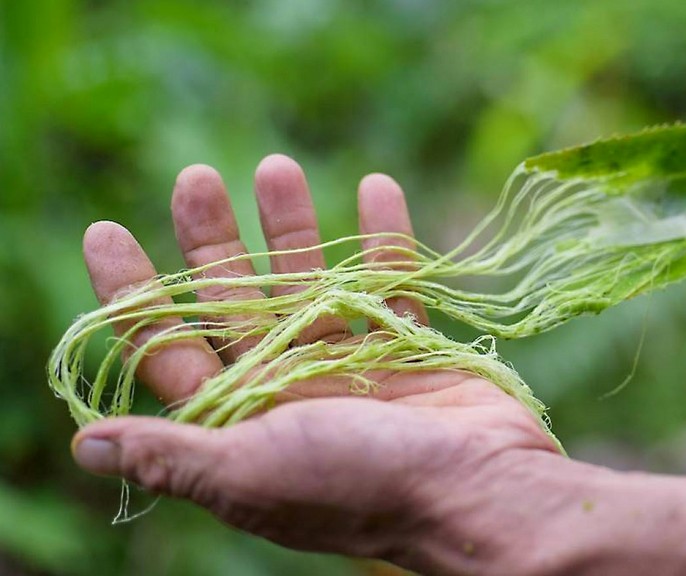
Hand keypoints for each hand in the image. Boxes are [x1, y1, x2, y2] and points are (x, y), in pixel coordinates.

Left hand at [71, 155, 560, 572]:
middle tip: (195, 178)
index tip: (105, 230)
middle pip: (238, 306)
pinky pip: (393, 286)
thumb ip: (173, 454)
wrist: (478, 495)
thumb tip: (84, 444)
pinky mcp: (412, 355)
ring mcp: (354, 372)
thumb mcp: (251, 471)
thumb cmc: (359, 487)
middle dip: (212, 244)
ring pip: (312, 287)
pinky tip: (378, 188)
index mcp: (245, 423)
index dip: (136, 297)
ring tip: (276, 167)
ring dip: (293, 229)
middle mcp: (292, 394)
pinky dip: (385, 241)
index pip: (172, 352)